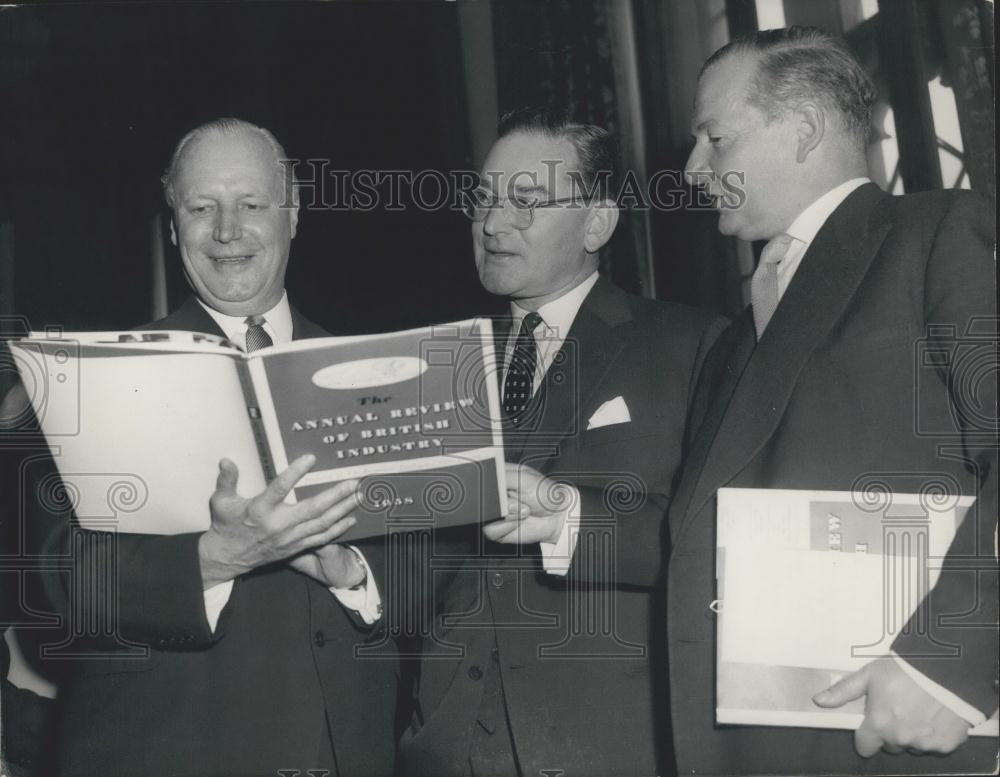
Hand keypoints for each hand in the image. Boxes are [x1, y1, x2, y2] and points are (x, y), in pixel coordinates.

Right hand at [198, 454, 359, 586]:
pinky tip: (351, 518)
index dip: (295, 472)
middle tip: (354, 482)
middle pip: (313, 509)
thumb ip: (226, 480)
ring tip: (359, 496)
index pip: (280, 488)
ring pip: (321, 523)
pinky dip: (338, 529)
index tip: (311, 458)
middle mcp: (278, 525)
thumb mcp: (221, 501)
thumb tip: (226, 461)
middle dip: (336, 495)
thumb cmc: (226, 526)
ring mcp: (289, 538)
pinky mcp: (296, 547)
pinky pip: (321, 538)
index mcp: (260, 510)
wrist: (228, 558)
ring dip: (343, 509)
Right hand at [483, 463, 576, 544]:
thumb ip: (502, 477)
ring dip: (509, 514)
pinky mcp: (495, 528)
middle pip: (481, 497)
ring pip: (486, 514)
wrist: (556, 518)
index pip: (480, 477)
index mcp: (498, 476)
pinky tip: (519, 521)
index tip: (501, 486)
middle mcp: (493, 494)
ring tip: (524, 510)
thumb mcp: (523, 478)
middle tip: (520, 499)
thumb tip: (486, 481)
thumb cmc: (544, 495)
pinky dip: (508, 526)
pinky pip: (491, 530)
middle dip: (502, 500)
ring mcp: (493, 512)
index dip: (486, 482)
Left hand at [812, 657, 971, 755]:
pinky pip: (935, 746)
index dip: (866, 735)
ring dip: (912, 734)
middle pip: (890, 745)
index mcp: (879, 724)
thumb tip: (819, 700)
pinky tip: (934, 714)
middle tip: (897, 709)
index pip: (865, 746)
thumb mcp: (869, 675)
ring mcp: (926, 744)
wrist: (946, 668)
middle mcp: (901, 739)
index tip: (871, 725)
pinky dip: (934, 735)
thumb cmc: (905, 669)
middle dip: (890, 732)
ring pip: (912, 746)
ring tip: (917, 709)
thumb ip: (843, 691)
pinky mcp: (947, 745)